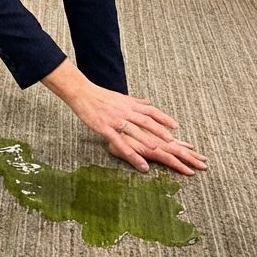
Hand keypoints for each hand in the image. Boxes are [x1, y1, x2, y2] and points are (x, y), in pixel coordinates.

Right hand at [43, 60, 206, 176]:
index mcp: (129, 104)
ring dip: (148, 141)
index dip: (163, 118)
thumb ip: (135, 102)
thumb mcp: (120, 97)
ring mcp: (116, 120)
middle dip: (160, 131)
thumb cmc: (100, 96)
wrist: (82, 93)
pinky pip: (121, 144)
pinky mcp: (106, 129)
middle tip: (173, 141)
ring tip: (159, 151)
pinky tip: (140, 164)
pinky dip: (132, 154)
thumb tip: (148, 103)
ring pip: (135, 132)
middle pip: (146, 121)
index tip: (175, 125)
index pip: (150, 110)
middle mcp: (125, 111)